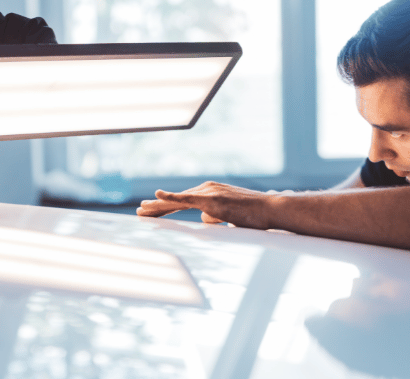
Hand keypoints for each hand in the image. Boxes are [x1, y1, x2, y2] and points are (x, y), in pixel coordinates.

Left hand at [136, 181, 281, 228]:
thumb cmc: (254, 216)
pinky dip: (171, 198)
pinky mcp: (211, 199)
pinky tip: (157, 196)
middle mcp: (206, 189)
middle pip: (176, 201)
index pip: (182, 201)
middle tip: (139, 212)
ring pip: (177, 201)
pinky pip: (186, 199)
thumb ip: (214, 217)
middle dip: (156, 207)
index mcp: (209, 192)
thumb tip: (202, 220)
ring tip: (140, 211)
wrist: (270, 210)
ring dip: (157, 208)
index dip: (165, 208)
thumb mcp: (229, 217)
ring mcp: (208, 193)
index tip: (149, 211)